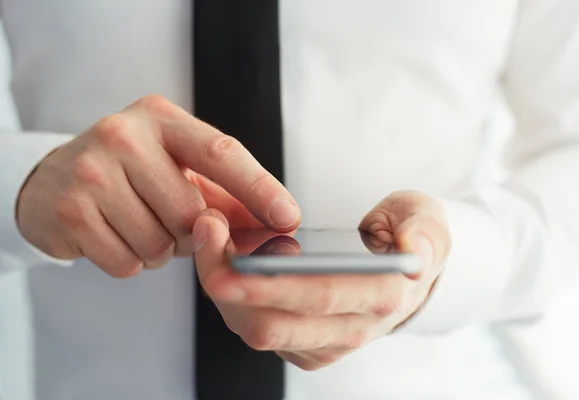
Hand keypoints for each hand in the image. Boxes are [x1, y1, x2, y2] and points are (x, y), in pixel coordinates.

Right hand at [17, 95, 300, 276]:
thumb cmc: (131, 174)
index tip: (288, 216)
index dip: (259, 188)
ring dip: (161, 250)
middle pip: (192, 212)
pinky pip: (127, 263)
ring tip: (141, 225)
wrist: (54, 181)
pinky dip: (131, 262)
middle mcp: (124, 135)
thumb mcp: (177, 168)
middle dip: (193, 233)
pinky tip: (116, 237)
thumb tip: (278, 225)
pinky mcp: (70, 210)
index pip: (221, 152)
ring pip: (160, 243)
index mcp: (162, 118)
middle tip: (174, 222)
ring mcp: (92, 171)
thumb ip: (227, 195)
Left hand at [194, 190, 450, 370]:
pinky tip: (221, 255)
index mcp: (380, 298)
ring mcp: (323, 342)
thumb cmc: (408, 237)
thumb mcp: (427, 221)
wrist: (406, 272)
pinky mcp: (303, 344)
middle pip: (271, 324)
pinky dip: (230, 296)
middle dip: (227, 286)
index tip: (227, 269)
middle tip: (203, 233)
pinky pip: (254, 326)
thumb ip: (423, 232)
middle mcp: (349, 329)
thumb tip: (412, 249)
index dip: (268, 287)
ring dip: (221, 287)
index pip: (317, 299)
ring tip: (208, 234)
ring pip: (255, 329)